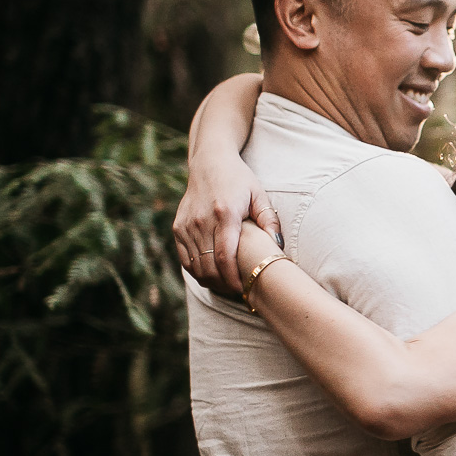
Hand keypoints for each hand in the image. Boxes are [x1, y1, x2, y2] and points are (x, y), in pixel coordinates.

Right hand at [173, 155, 281, 296]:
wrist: (210, 163)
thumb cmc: (240, 180)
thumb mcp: (260, 195)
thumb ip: (270, 220)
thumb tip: (277, 246)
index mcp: (225, 214)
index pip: (226, 257)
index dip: (234, 279)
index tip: (245, 290)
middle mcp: (202, 221)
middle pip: (209, 266)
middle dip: (224, 285)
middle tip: (238, 293)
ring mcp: (187, 225)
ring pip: (195, 266)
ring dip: (211, 281)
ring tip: (227, 288)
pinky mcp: (178, 227)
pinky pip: (185, 259)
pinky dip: (197, 272)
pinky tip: (212, 276)